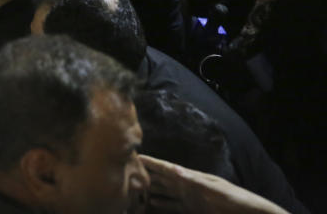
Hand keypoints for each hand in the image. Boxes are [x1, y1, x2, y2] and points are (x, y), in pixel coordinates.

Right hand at [142, 155, 287, 213]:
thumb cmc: (237, 200)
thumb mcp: (216, 190)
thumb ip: (195, 181)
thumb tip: (174, 169)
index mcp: (192, 178)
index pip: (167, 168)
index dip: (152, 162)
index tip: (135, 155)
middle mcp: (187, 186)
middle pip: (162, 178)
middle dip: (146, 173)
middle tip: (127, 170)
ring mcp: (189, 199)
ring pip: (165, 191)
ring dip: (151, 189)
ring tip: (135, 187)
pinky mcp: (193, 210)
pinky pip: (172, 205)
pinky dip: (161, 203)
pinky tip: (151, 203)